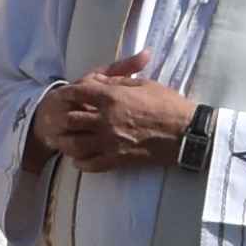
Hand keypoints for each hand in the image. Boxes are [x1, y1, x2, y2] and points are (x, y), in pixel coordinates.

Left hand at [39, 66, 201, 170]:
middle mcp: (106, 120)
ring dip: (67, 141)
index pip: (78, 92)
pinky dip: (80, 162)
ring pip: (74, 144)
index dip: (66, 92)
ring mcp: (110, 142)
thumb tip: (99, 80)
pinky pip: (89, 164)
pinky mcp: (117, 160)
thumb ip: (118, 80)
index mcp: (112, 98)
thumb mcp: (144, 84)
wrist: (186, 133)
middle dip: (62, 117)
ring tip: (65, 139)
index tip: (62, 94)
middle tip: (60, 118)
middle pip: (70, 119)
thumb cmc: (168, 104)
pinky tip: (78, 159)